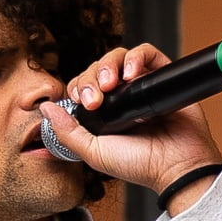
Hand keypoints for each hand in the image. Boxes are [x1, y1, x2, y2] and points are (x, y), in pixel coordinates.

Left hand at [37, 43, 221, 201]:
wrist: (176, 167)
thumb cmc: (140, 165)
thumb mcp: (94, 152)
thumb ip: (67, 131)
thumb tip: (45, 108)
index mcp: (105, 113)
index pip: (84, 85)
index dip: (79, 87)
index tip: (83, 101)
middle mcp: (123, 98)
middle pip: (98, 68)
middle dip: (92, 78)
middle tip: (96, 99)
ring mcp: (143, 86)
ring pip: (118, 58)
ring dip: (109, 65)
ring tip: (113, 84)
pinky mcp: (163, 78)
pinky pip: (147, 53)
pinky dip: (136, 56)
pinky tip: (131, 73)